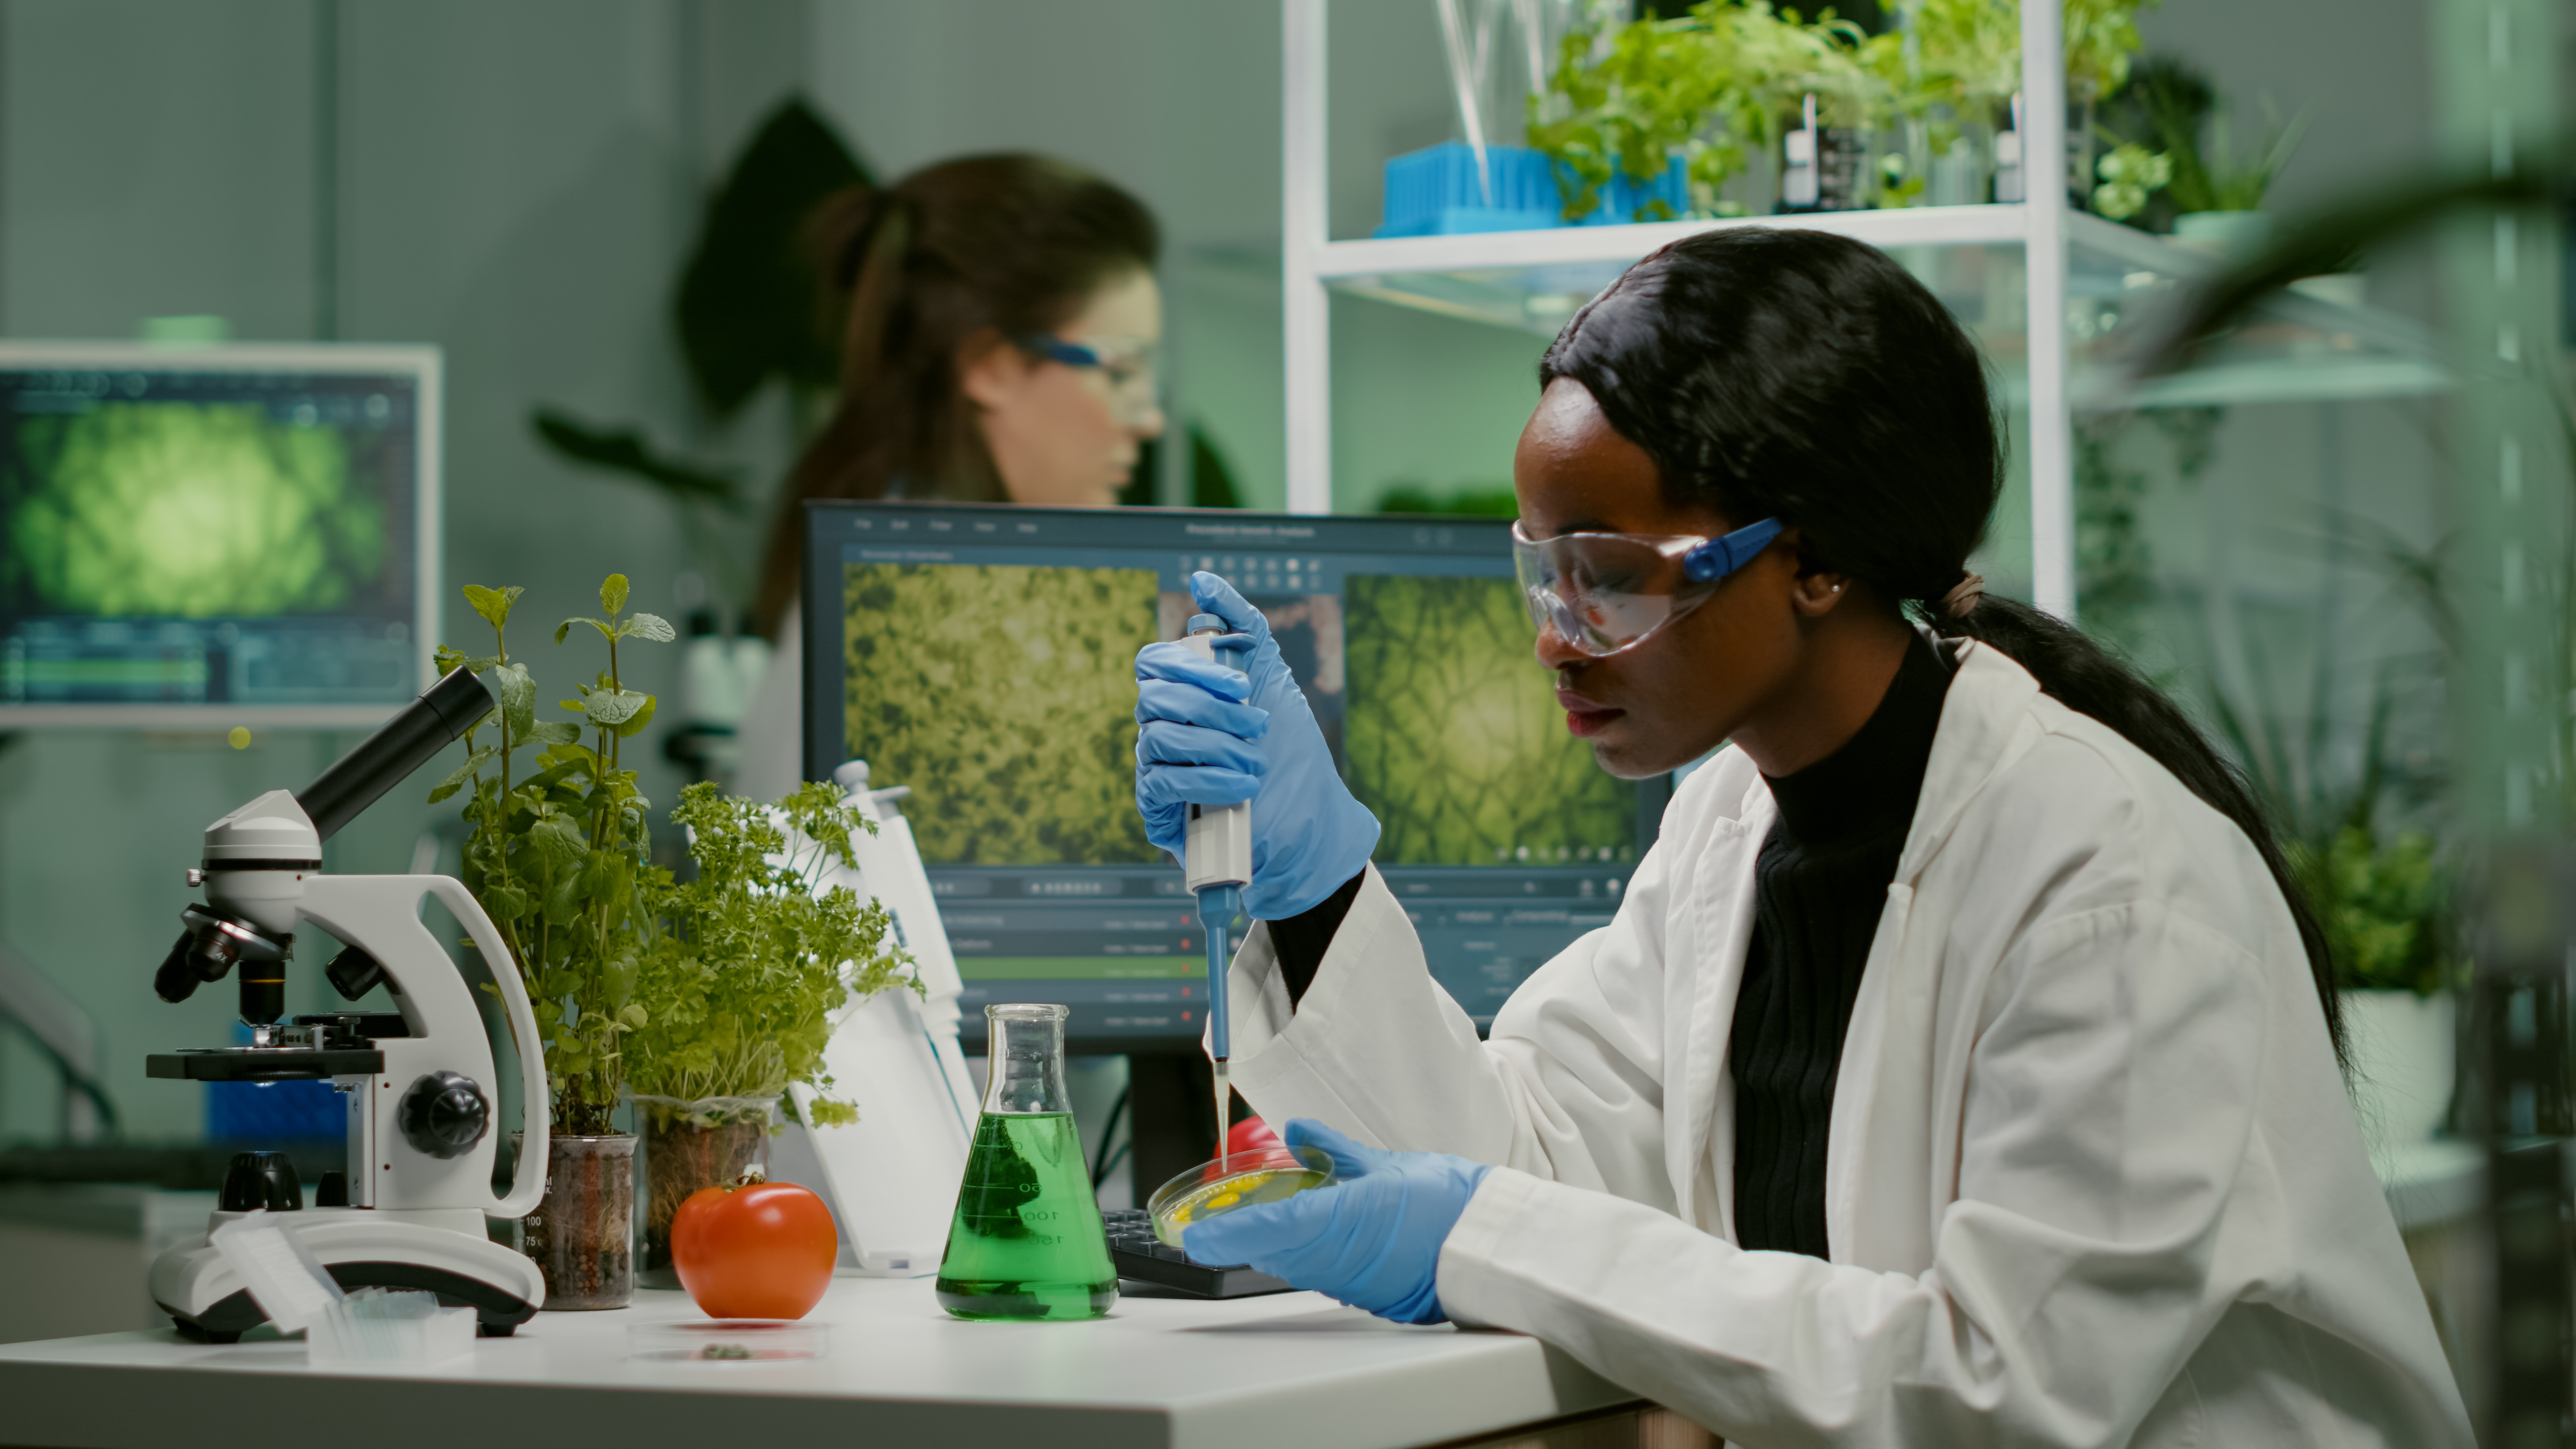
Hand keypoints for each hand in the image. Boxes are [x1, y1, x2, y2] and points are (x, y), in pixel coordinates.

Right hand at [1134, 572, 1379, 918]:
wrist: (1309, 821)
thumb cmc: (1288, 748)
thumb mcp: (1272, 675)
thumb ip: (1240, 622)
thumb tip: (1201, 579)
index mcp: (1182, 691)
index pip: (1155, 661)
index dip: (1192, 666)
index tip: (1241, 684)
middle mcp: (1163, 725)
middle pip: (1156, 697)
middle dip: (1213, 708)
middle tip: (1259, 725)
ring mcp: (1157, 766)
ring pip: (1160, 737)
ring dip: (1216, 746)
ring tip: (1256, 765)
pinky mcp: (1159, 808)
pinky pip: (1161, 783)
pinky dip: (1205, 780)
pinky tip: (1239, 786)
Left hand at [1181, 1119, 1489, 1324]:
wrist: (1489, 1247)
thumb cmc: (1448, 1205)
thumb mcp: (1387, 1166)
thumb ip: (1337, 1150)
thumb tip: (1301, 1130)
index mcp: (1341, 1222)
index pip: (1267, 1230)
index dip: (1226, 1234)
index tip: (1195, 1236)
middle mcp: (1338, 1260)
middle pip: (1273, 1253)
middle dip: (1244, 1238)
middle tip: (1215, 1226)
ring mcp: (1351, 1283)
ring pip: (1294, 1265)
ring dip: (1273, 1247)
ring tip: (1253, 1228)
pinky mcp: (1366, 1295)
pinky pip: (1321, 1274)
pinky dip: (1305, 1256)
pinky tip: (1307, 1240)